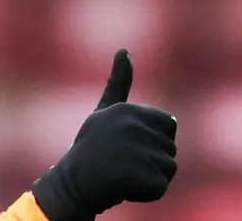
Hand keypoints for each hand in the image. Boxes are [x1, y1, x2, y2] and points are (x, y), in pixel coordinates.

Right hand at [31, 49, 177, 219]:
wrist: (72, 182)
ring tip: (121, 174)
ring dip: (149, 176)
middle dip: (151, 158)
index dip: (150, 138)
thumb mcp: (104, 111)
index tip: (123, 143)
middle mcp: (134, 128)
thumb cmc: (90, 147)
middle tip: (121, 161)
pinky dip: (146, 192)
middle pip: (169, 147)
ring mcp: (139, 152)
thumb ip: (118, 82)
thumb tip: (124, 49)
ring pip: (168, 167)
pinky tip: (123, 187)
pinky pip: (160, 187)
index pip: (168, 125)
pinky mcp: (142, 176)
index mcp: (128, 111)